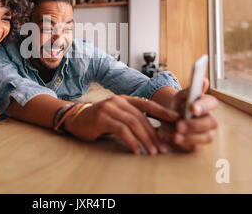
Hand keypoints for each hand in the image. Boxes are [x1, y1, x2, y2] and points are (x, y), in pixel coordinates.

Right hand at [64, 95, 179, 154]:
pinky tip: (136, 150)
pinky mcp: (102, 118)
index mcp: (124, 99)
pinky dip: (131, 141)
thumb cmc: (97, 120)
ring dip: (145, 139)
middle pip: (142, 118)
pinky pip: (121, 130)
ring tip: (152, 152)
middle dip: (154, 134)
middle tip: (163, 148)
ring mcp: (109, 108)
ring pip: (133, 123)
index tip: (177, 119)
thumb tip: (153, 132)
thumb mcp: (116, 116)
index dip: (163, 111)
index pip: (147, 104)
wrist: (74, 119)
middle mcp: (118, 101)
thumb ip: (131, 119)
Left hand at [167, 78, 218, 151]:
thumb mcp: (181, 96)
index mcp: (207, 103)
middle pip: (211, 123)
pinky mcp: (200, 143)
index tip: (192, 108)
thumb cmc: (179, 104)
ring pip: (206, 137)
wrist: (172, 117)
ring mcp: (207, 132)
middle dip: (194, 125)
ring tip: (175, 137)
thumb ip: (190, 91)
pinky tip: (170, 140)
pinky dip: (182, 145)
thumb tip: (204, 81)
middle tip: (178, 125)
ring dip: (190, 138)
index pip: (211, 103)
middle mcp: (210, 118)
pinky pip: (195, 147)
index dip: (203, 106)